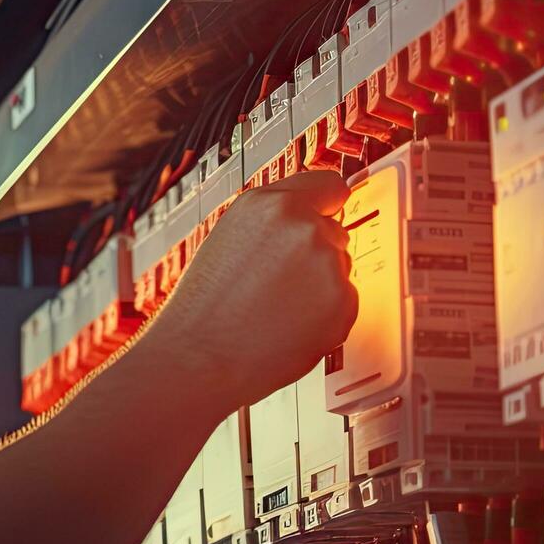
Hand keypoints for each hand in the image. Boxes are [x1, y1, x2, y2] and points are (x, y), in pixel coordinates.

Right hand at [158, 170, 356, 407]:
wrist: (196, 359)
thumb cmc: (202, 309)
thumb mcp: (227, 239)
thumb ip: (271, 224)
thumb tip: (305, 218)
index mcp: (266, 205)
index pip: (328, 184)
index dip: (324, 205)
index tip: (325, 215)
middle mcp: (301, 226)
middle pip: (336, 229)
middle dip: (316, 253)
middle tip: (279, 283)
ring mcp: (326, 263)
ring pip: (341, 267)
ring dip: (321, 286)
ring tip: (278, 308)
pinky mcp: (343, 302)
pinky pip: (347, 302)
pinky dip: (327, 316)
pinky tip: (290, 326)